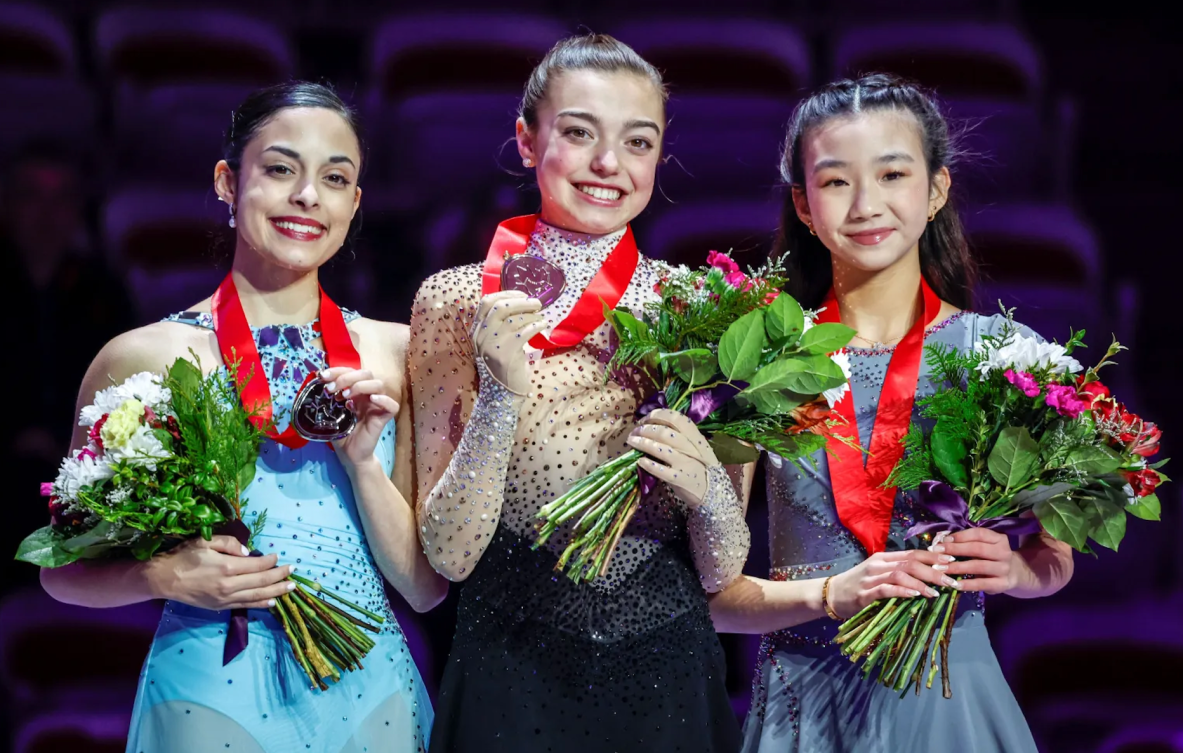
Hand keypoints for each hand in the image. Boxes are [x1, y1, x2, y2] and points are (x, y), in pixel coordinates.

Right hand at [147, 535, 294, 609]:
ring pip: (257, 596)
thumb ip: (230, 543)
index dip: (271, 561)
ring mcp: (225, 599)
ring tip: (290, 588)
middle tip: (293, 572)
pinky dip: (261, 604)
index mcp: (227, 566)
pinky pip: (245, 606)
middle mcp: (229, 585)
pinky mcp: (220, 607)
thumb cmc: (184, 556)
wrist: (163, 579)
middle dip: (280, 576)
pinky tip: (272, 602)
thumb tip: (250, 552)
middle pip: (262, 581)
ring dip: (276, 592)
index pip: (258, 565)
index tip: (278, 556)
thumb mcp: (206, 541)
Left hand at [320, 367, 397, 467]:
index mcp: (355, 391)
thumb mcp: (330, 413)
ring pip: (378, 385)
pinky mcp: (383, 418)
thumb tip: (316, 385)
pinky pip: (392, 406)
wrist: (350, 455)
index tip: (322, 376)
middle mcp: (367, 395)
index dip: (337, 370)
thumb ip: (327, 400)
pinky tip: (371, 401)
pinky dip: (383, 400)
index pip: (351, 371)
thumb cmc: (341, 434)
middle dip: (346, 377)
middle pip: (366, 374)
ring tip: (345, 396)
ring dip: (360, 386)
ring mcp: (377, 406)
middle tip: (331, 389)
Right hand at [471, 291, 545, 395]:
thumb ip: (501, 324)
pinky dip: (536, 325)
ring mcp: (492, 345)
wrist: (503, 394)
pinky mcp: (506, 355)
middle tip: (537, 303)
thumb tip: (523, 303)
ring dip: (531, 315)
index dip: (506, 294)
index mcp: (476, 330)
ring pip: (514, 319)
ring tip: (541, 317)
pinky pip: (524, 332)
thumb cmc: (504, 365)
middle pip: (500, 306)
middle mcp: (481, 336)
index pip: (486, 302)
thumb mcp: (496, 342)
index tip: (523, 295)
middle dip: (521, 302)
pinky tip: (543, 326)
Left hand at [626, 408, 718, 508]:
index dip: (657, 416)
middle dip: (645, 429)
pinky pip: (663, 471)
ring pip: (662, 449)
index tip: (644, 419)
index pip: (676, 419)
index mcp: (696, 437)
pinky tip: (640, 461)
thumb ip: (679, 437)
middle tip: (634, 432)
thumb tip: (651, 427)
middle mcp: (692, 448)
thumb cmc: (698, 466)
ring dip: (643, 443)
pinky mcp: (681, 480)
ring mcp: (687, 464)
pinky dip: (650, 464)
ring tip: (631, 441)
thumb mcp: (695, 448)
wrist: (713, 491)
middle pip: (665, 433)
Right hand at [826, 549, 956, 618]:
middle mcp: (878, 564)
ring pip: (900, 574)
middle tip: (951, 580)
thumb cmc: (859, 585)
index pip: (912, 553)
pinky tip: (916, 595)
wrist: (832, 594)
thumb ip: (898, 572)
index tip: (951, 562)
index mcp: (883, 558)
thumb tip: (928, 575)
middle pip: (910, 563)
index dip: (933, 557)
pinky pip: (886, 589)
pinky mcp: (865, 594)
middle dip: (933, 571)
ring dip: (921, 582)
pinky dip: (903, 591)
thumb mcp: (879, 574)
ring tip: (937, 592)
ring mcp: (871, 578)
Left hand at [937, 528, 1018, 593]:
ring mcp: (1004, 568)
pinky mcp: (1002, 584)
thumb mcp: (984, 546)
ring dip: (957, 567)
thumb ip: (966, 542)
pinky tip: (954, 584)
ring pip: (978, 566)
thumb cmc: (991, 557)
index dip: (960, 536)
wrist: (1015, 573)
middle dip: (955, 550)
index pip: (978, 534)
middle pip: (977, 549)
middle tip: (936, 552)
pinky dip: (967, 584)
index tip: (943, 540)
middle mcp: (1004, 552)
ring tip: (940, 568)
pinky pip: (982, 584)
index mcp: (999, 539)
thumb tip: (940, 539)